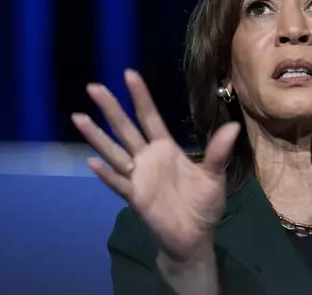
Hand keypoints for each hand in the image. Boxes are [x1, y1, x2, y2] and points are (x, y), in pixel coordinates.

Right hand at [72, 69, 239, 262]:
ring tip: (78, 117)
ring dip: (97, 136)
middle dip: (111, 108)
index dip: (140, 97)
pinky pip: (118, 183)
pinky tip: (93, 162)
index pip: (150, 117)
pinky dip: (106, 174)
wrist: (195, 237)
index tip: (129, 74)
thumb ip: (218, 152)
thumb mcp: (214, 176)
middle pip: (126, 129)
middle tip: (93, 87)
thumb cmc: (204, 205)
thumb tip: (234, 126)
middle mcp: (148, 158)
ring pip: (114, 152)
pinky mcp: (135, 197)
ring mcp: (139, 177)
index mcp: (166, 149)